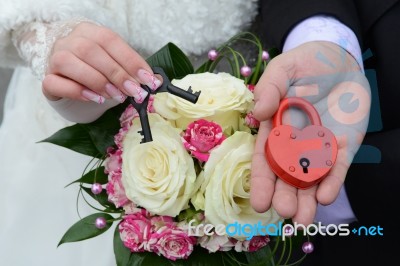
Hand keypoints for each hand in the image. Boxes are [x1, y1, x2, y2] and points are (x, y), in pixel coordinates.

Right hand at [42, 22, 160, 102]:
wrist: (68, 79)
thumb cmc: (96, 71)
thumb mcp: (115, 66)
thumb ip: (132, 71)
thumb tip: (156, 81)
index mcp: (90, 32)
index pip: (111, 40)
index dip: (131, 60)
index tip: (148, 79)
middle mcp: (70, 41)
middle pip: (92, 51)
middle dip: (118, 74)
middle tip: (135, 92)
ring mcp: (55, 59)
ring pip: (71, 63)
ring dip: (98, 81)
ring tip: (116, 96)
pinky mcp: (47, 79)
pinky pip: (55, 83)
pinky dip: (78, 91)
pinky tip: (95, 98)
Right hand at [250, 41, 370, 224]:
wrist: (341, 60)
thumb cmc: (306, 63)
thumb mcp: (283, 69)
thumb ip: (270, 87)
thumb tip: (259, 112)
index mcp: (275, 129)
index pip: (266, 159)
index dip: (262, 181)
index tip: (259, 202)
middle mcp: (295, 144)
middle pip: (287, 176)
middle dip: (285, 195)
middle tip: (284, 212)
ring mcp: (319, 147)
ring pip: (311, 179)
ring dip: (307, 200)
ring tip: (303, 221)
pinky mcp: (343, 147)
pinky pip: (337, 168)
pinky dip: (331, 183)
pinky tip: (325, 198)